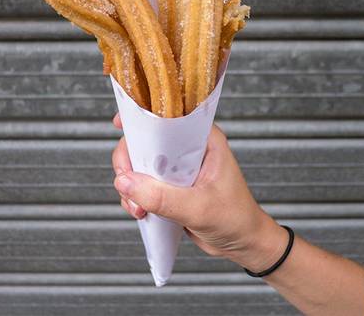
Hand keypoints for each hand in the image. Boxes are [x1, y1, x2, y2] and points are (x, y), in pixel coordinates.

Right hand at [110, 114, 287, 271]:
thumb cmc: (235, 219)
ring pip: (141, 165)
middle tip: (126, 185)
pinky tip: (141, 211)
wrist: (243, 244)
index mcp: (203, 140)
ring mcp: (178, 168)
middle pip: (146, 141)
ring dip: (131, 185)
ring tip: (139, 207)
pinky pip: (144, 184)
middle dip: (130, 164)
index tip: (120, 124)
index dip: (142, 119)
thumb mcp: (198, 208)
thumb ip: (162, 196)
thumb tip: (125, 182)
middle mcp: (189, 149)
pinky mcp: (171, 187)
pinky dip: (136, 197)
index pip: (169, 118)